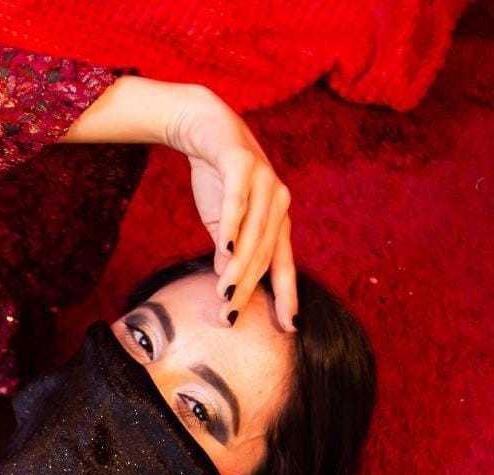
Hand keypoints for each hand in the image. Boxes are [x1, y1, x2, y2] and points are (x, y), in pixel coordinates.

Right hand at [163, 84, 297, 331]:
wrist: (205, 129)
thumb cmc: (218, 181)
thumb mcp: (223, 223)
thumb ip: (229, 251)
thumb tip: (227, 284)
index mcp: (277, 219)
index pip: (283, 264)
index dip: (287, 295)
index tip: (289, 326)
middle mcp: (278, 202)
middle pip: (264, 254)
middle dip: (247, 289)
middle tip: (229, 318)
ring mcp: (264, 181)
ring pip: (253, 233)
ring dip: (238, 266)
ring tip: (223, 293)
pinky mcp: (242, 163)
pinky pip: (238, 200)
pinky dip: (231, 225)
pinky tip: (223, 248)